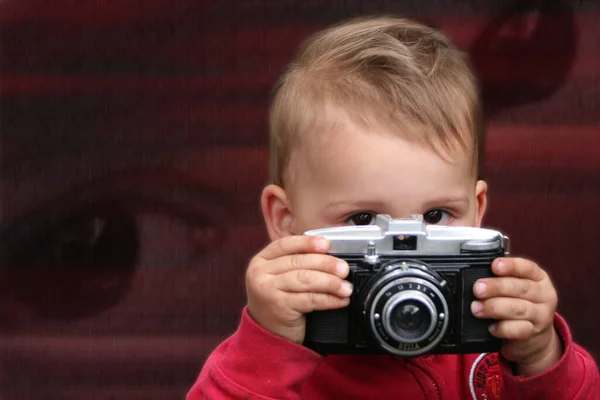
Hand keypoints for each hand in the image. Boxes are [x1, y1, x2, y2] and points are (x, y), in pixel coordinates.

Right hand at [246, 235, 351, 343]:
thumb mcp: (280, 277)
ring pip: (305, 279)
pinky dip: (329, 299)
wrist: (267, 333)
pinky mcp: (279, 307)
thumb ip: (297, 263)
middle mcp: (260, 273)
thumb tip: (329, 254)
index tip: (327, 244)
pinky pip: (310, 299)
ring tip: (346, 287)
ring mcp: (267, 290)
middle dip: (326, 264)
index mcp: (261, 260)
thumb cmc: (279, 300)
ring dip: (330, 282)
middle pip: (298, 261)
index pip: (285, 244)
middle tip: (344, 269)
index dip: (307, 242)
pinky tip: (340, 300)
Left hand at [471, 257, 562, 376]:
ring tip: (476, 308)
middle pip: (521, 288)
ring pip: (519, 309)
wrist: (534, 335)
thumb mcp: (515, 287)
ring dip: (494, 308)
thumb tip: (477, 277)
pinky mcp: (534, 332)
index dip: (510, 266)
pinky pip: (518, 329)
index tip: (494, 266)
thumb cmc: (519, 302)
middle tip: (477, 289)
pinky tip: (491, 327)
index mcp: (538, 277)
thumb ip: (501, 279)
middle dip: (496, 287)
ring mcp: (541, 315)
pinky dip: (502, 328)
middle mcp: (543, 295)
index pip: (527, 268)